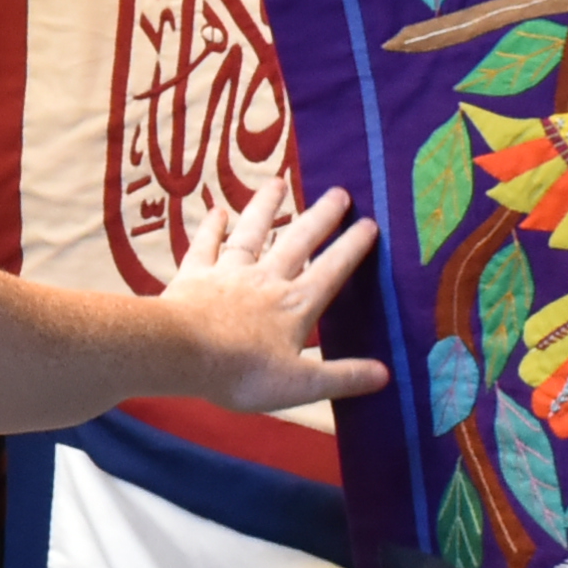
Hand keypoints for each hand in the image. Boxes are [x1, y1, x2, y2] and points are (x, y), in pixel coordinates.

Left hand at [159, 186, 387, 410]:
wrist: (182, 353)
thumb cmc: (242, 373)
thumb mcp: (301, 384)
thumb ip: (343, 377)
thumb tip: (385, 374)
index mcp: (296, 305)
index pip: (331, 270)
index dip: (352, 247)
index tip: (370, 223)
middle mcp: (266, 280)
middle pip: (297, 241)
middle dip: (320, 217)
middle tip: (339, 191)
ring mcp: (229, 273)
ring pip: (252, 233)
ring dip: (266, 207)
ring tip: (279, 182)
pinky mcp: (195, 275)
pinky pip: (205, 246)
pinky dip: (211, 228)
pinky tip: (217, 210)